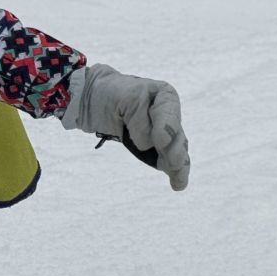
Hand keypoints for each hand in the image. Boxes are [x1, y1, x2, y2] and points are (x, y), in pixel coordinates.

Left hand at [62, 64, 189, 190]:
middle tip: (175, 165)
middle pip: (176, 136)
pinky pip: (167, 158)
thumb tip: (148, 144)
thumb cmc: (113, 93)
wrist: (97, 100)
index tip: (160, 142)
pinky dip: (173, 170)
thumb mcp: (126, 97)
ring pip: (176, 150)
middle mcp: (170, 115)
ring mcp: (165, 132)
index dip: (166, 129)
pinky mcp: (156, 147)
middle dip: (176, 152)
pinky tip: (177, 181)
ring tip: (179, 181)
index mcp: (166, 97)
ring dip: (178, 165)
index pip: (168, 115)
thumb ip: (140, 118)